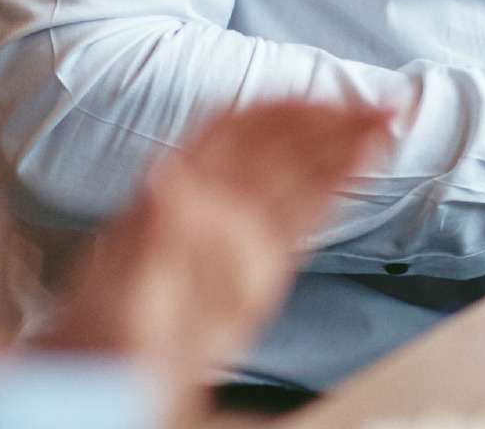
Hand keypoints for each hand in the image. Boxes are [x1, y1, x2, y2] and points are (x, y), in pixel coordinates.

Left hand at [37, 98, 392, 415]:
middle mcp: (208, 211)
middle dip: (334, 120)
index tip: (334, 101)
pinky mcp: (254, 270)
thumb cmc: (99, 343)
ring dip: (341, 144)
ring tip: (384, 124)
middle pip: (279, 147)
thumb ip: (149, 236)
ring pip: (295, 173)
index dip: (291, 109)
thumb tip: (170, 179)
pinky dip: (334, 187)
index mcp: (177, 203)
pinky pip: (300, 216)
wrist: (98, 384)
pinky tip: (357, 168)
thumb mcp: (116, 290)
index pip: (243, 134)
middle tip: (385, 106)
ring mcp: (233, 237)